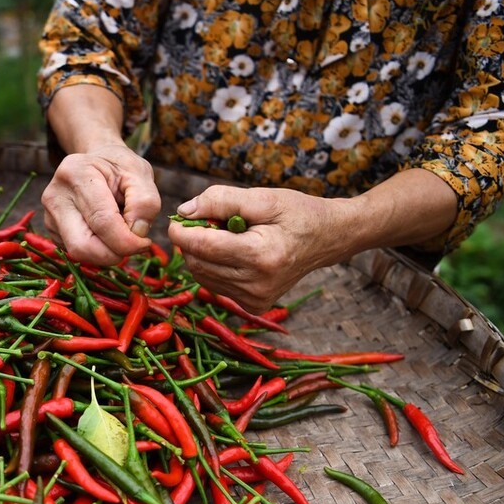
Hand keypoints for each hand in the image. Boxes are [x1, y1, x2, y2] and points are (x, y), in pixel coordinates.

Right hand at [41, 144, 159, 266]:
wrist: (98, 160)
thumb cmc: (120, 167)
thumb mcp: (140, 173)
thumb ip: (145, 202)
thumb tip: (136, 233)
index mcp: (76, 173)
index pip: (102, 221)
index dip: (127, 241)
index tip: (144, 242)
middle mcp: (55, 196)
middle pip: (82, 246)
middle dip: (113, 254)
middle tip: (134, 245)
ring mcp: (49, 215)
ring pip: (78, 253)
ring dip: (106, 253)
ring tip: (120, 233)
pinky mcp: (51, 230)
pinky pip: (77, 252)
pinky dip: (97, 249)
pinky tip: (105, 232)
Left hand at [168, 185, 354, 313]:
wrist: (327, 239)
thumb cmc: (297, 213)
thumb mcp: (263, 198)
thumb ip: (221, 200)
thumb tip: (184, 212)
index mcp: (261, 256)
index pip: (203, 247)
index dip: (182, 232)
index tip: (176, 220)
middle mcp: (257, 285)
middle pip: (198, 263)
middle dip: (191, 241)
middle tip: (204, 221)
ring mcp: (255, 299)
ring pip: (202, 276)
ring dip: (201, 254)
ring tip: (223, 235)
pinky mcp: (253, 305)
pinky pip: (215, 285)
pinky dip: (213, 266)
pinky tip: (230, 252)